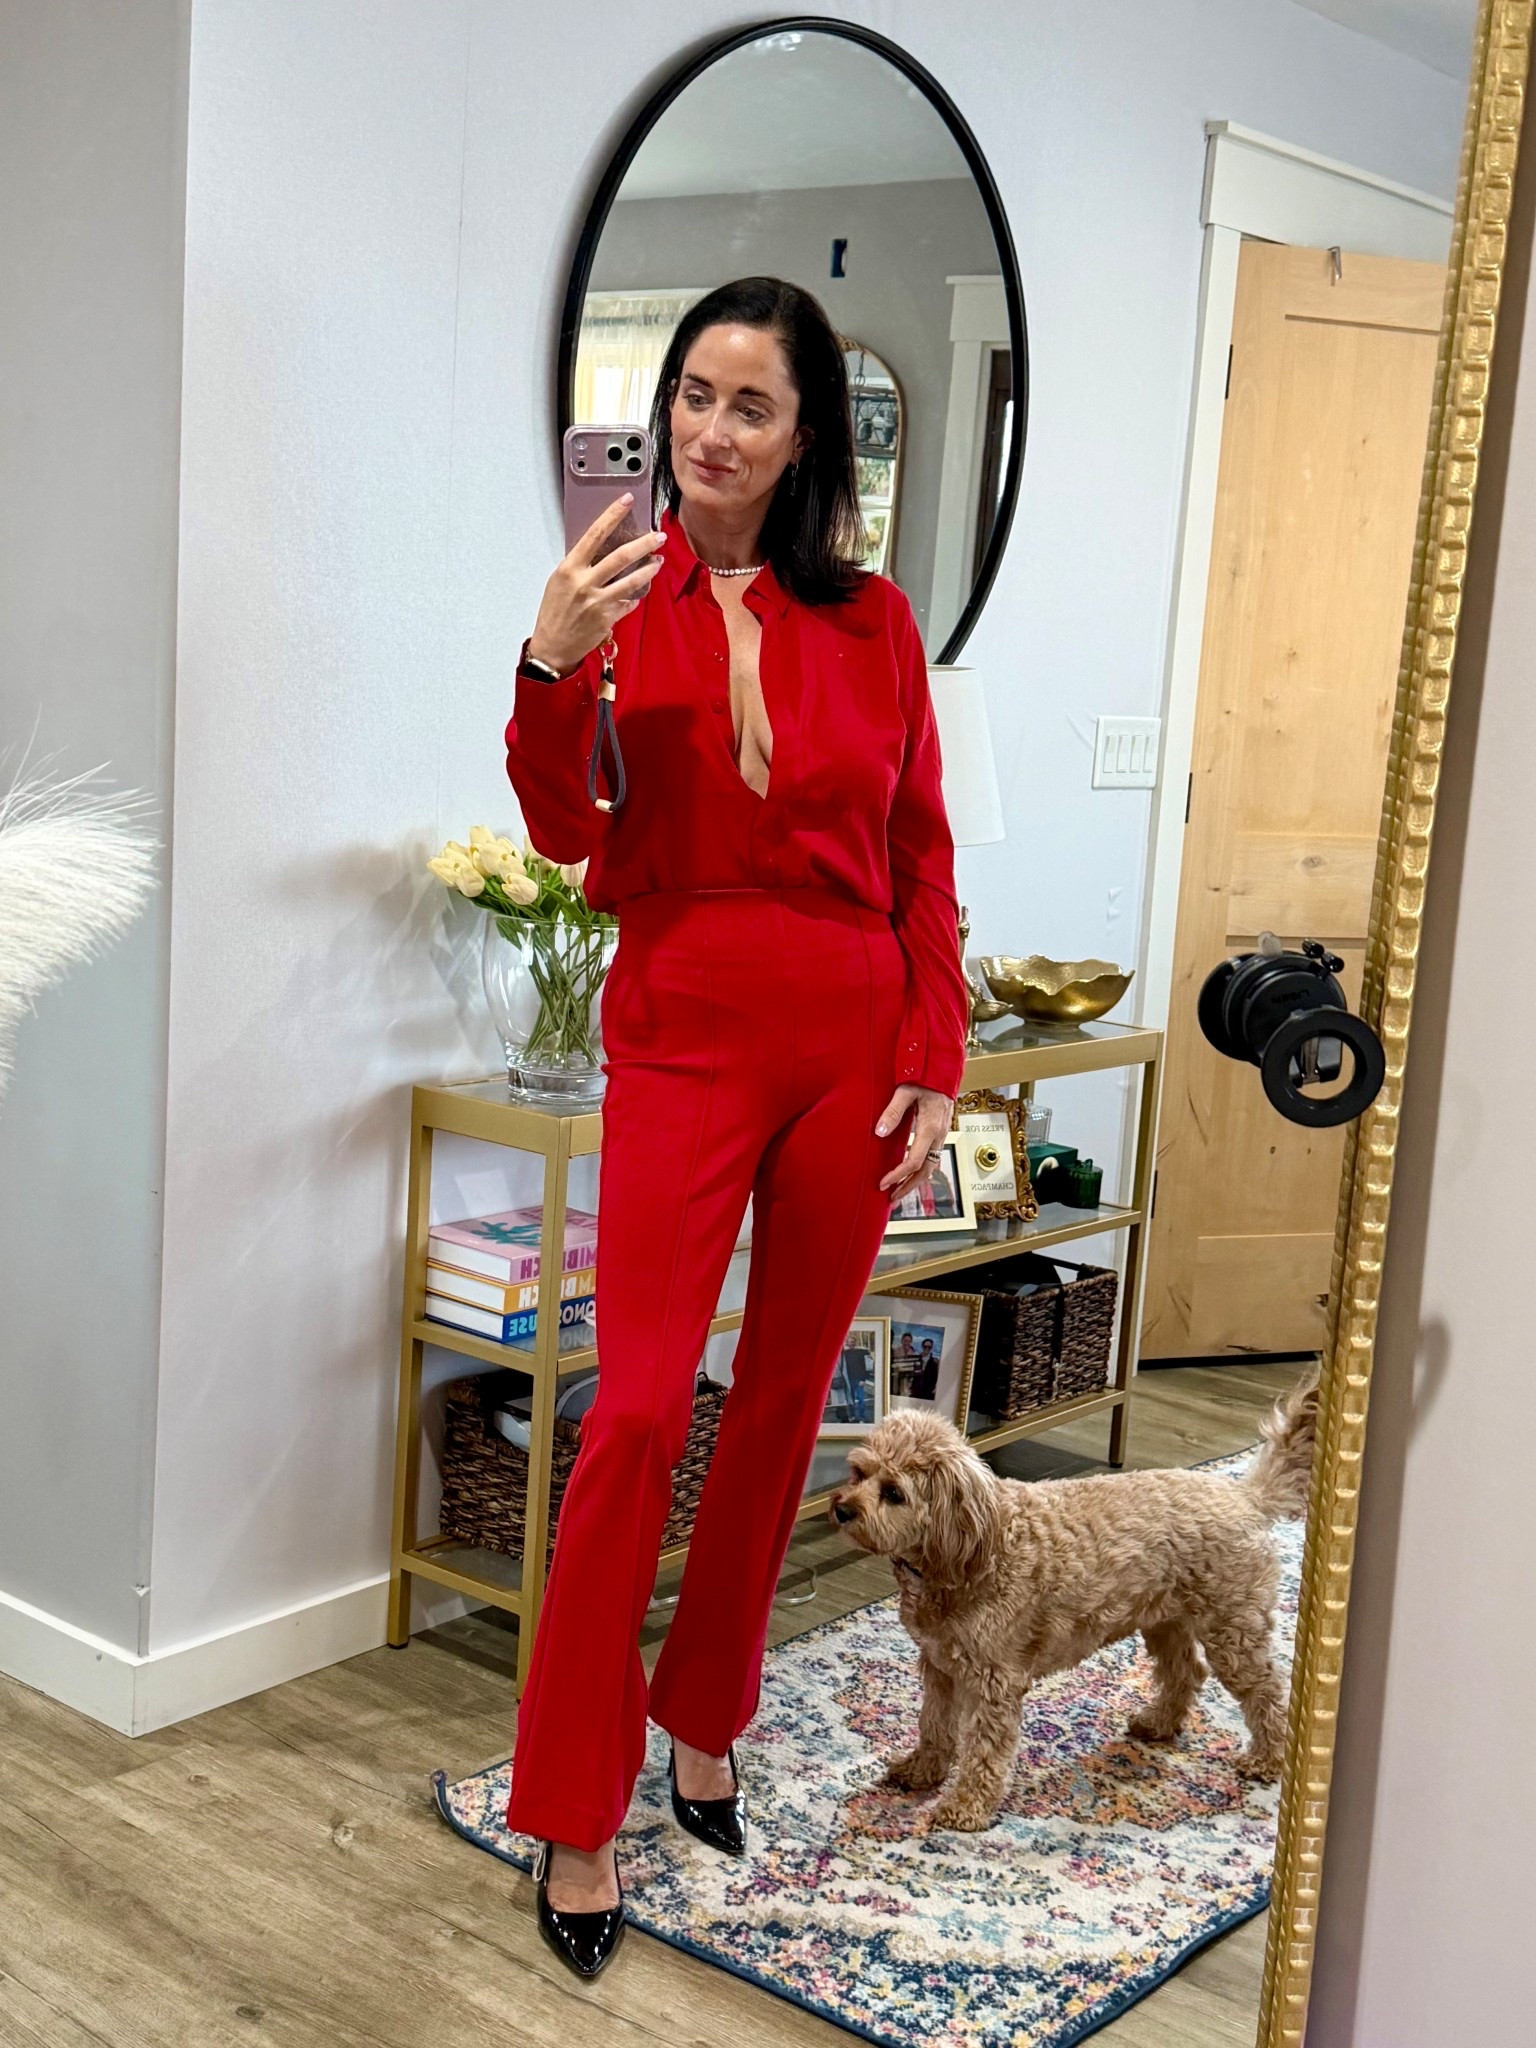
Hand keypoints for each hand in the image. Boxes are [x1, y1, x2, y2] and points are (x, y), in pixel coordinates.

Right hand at [527, 496, 664, 675]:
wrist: (553, 646)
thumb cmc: (555, 611)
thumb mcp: (560, 581)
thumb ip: (580, 566)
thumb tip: (603, 550)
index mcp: (570, 568)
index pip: (595, 534)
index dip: (613, 515)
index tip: (628, 501)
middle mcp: (585, 583)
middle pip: (622, 556)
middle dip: (645, 543)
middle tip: (659, 536)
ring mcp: (599, 601)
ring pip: (633, 580)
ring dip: (650, 569)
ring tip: (659, 561)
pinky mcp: (609, 618)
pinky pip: (629, 602)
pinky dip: (635, 596)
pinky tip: (638, 592)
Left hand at [876, 1086, 955, 1206]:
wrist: (943, 1071)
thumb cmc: (925, 1077)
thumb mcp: (905, 1091)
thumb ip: (892, 1112)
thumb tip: (880, 1133)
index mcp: (929, 1128)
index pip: (914, 1161)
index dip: (898, 1175)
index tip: (883, 1184)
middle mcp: (938, 1136)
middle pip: (925, 1171)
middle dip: (908, 1187)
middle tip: (890, 1199)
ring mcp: (941, 1136)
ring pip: (930, 1167)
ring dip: (915, 1182)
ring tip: (898, 1192)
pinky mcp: (939, 1133)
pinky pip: (932, 1158)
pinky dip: (920, 1171)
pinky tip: (909, 1174)